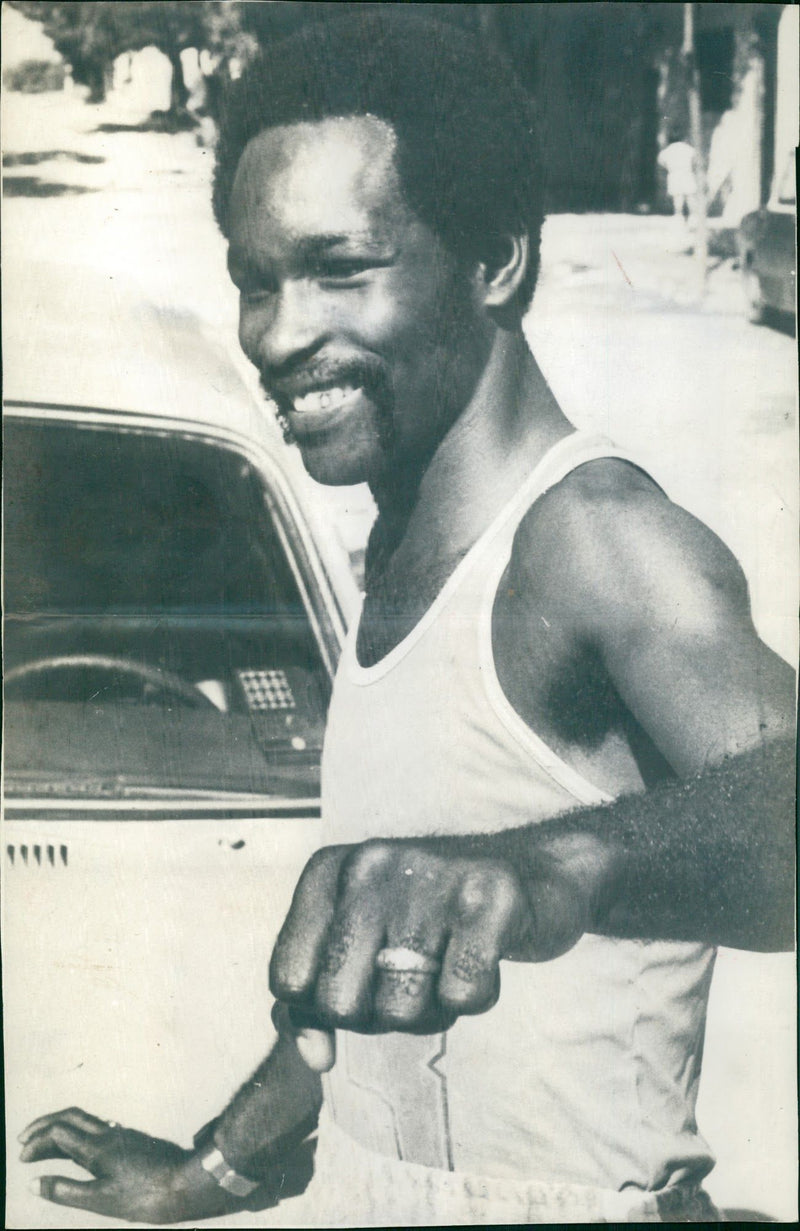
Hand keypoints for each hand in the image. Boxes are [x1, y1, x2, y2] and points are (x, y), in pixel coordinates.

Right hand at [19, 1108, 245, 1223]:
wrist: (187, 1183)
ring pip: (85, 1120)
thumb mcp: (99, 1200)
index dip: (37, 1142)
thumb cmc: (144, 1196)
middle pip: (70, 1117)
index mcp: (97, 1147)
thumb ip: (65, 1191)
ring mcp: (122, 1135)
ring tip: (44, 1146)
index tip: (22, 1158)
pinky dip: (79, 1132)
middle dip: (44, 1124)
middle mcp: (109, 1134)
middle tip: (24, 1139)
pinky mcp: (132, 1141)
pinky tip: (79, 1148)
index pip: (58, 1132)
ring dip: (61, 1127)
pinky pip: (99, 1127)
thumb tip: (34, 1183)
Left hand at [270, 837, 594, 1063]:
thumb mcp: (357, 943)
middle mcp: (371, 863)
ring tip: (447, 965)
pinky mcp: (490, 897)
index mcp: (329, 871)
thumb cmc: (427, 918)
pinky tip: (483, 958)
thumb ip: (311, 1001)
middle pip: (339, 1005)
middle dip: (377, 1015)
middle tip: (412, 978)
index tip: (363, 984)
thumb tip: (314, 1057)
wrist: (529, 869)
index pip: (288, 980)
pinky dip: (475, 997)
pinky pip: (462, 997)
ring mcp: (431, 875)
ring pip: (400, 1010)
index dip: (325, 1008)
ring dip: (429, 1010)